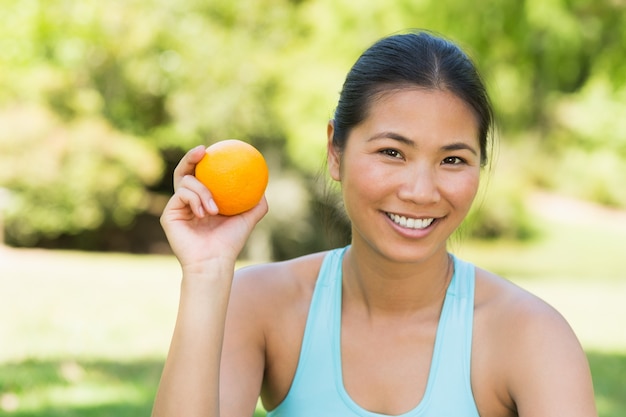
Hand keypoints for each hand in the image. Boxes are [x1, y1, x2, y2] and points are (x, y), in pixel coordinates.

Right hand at [160, 146, 268, 270]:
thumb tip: (263, 185)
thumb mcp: (248, 219)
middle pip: (184, 171)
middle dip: (190, 157)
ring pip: (186, 182)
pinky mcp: (169, 215)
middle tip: (203, 151)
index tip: (213, 149)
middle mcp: (187, 202)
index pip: (200, 175)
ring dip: (203, 191)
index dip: (203, 160)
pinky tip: (204, 213)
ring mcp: (177, 208)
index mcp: (202, 201)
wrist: (215, 261)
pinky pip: (181, 194)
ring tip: (214, 209)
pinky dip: (195, 200)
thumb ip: (256, 202)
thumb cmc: (231, 243)